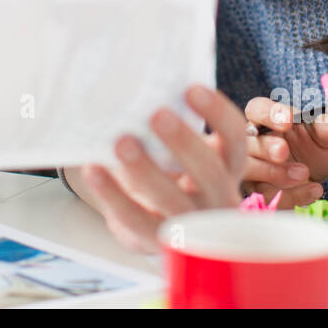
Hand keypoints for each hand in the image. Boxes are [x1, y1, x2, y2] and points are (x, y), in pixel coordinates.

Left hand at [80, 85, 322, 252]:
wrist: (156, 222)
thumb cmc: (169, 172)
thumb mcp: (180, 152)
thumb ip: (169, 125)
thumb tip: (134, 87)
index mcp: (226, 167)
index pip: (234, 139)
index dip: (217, 114)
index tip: (191, 87)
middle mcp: (216, 198)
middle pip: (210, 172)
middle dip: (184, 142)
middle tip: (157, 114)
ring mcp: (189, 225)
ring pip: (172, 200)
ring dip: (146, 170)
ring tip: (121, 142)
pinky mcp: (154, 240)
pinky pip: (134, 219)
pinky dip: (112, 194)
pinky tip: (93, 169)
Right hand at [240, 95, 327, 204]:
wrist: (318, 172)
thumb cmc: (314, 144)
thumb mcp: (324, 133)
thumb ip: (325, 126)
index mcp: (265, 119)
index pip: (256, 109)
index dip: (268, 114)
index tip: (289, 120)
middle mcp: (253, 142)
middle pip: (247, 142)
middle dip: (265, 147)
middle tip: (283, 151)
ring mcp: (253, 167)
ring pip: (250, 170)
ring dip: (273, 173)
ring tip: (304, 173)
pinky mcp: (261, 190)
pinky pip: (267, 196)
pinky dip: (291, 195)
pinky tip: (314, 189)